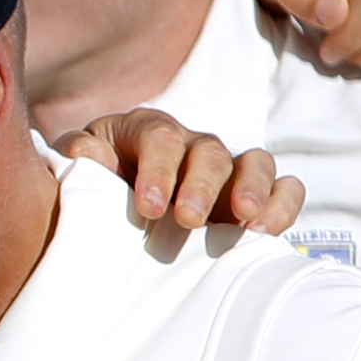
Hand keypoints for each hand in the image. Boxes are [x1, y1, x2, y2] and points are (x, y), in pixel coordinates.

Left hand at [56, 107, 301, 234]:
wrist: (110, 212)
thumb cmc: (93, 186)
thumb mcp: (76, 170)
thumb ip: (77, 158)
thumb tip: (87, 154)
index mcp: (147, 131)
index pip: (160, 138)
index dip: (158, 170)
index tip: (148, 207)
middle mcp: (192, 144)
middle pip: (209, 151)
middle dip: (201, 185)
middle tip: (187, 219)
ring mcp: (227, 169)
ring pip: (254, 162)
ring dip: (253, 188)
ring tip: (246, 220)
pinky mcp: (252, 194)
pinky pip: (283, 187)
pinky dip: (283, 202)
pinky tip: (268, 229)